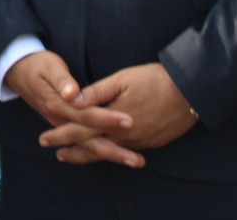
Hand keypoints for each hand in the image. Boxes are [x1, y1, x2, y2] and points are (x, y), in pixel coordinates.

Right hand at [4, 51, 135, 162]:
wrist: (19, 72)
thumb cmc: (38, 65)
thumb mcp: (49, 66)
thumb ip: (62, 80)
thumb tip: (73, 93)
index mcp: (59, 105)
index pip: (87, 115)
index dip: (108, 119)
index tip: (129, 121)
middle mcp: (61, 120)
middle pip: (90, 139)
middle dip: (114, 150)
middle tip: (137, 159)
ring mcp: (63, 125)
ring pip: (88, 145)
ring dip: (111, 154)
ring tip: (134, 161)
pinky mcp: (66, 125)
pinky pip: (85, 143)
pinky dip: (101, 151)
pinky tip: (117, 155)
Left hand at [43, 62, 196, 164]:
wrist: (191, 92)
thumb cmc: (155, 79)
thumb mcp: (123, 79)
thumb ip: (97, 92)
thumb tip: (73, 100)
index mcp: (113, 119)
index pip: (81, 129)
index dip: (62, 134)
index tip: (45, 138)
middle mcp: (125, 135)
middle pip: (92, 146)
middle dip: (72, 150)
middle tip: (55, 154)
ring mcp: (139, 142)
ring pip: (109, 153)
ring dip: (89, 155)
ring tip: (73, 157)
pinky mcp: (152, 143)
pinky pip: (126, 152)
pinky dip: (111, 153)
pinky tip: (106, 152)